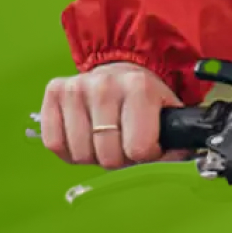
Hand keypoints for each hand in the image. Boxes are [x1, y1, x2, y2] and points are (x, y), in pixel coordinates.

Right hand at [39, 61, 181, 169]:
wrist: (119, 70)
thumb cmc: (144, 99)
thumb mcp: (169, 114)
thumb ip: (177, 142)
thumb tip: (176, 162)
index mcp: (139, 87)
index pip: (139, 149)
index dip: (146, 156)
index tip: (147, 144)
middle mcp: (105, 84)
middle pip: (108, 156)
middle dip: (119, 158)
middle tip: (124, 141)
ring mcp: (76, 87)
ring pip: (81, 154)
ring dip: (94, 155)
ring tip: (104, 137)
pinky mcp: (55, 92)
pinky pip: (54, 143)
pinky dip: (69, 150)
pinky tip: (84, 135)